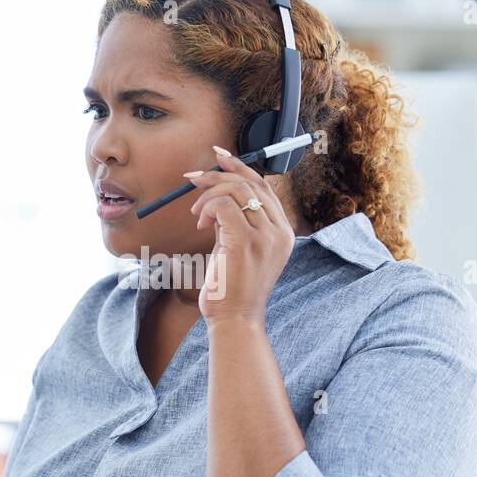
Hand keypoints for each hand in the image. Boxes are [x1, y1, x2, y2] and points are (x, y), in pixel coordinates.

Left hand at [185, 146, 294, 323]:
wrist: (235, 320)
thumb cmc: (232, 287)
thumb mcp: (239, 247)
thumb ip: (237, 221)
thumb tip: (218, 191)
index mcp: (283, 232)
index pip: (264, 187)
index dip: (241, 167)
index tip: (219, 156)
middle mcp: (280, 232)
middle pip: (251, 184)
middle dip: (219, 175)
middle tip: (193, 179)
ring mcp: (266, 237)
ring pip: (236, 191)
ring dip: (209, 196)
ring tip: (196, 215)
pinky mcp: (245, 242)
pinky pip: (224, 206)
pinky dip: (208, 207)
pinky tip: (200, 222)